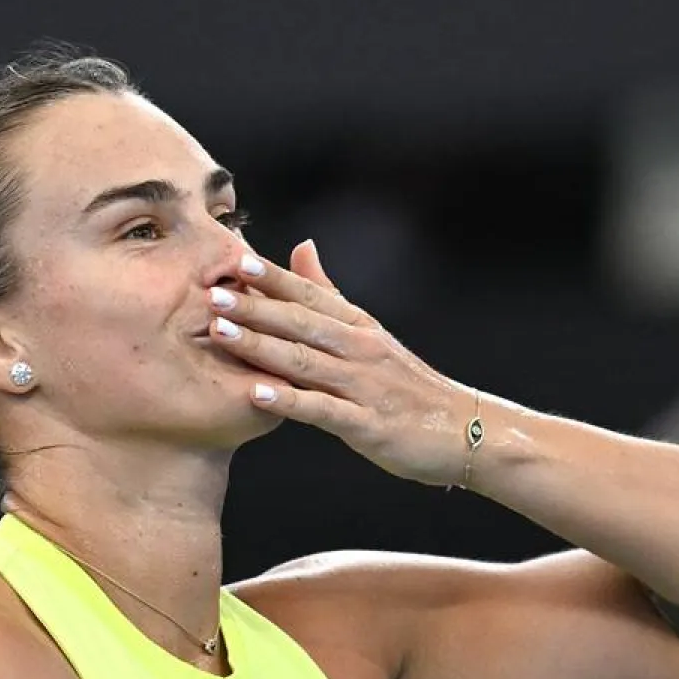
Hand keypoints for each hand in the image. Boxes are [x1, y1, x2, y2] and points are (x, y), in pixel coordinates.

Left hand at [210, 240, 472, 485]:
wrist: (466, 431)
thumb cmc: (408, 386)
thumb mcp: (370, 333)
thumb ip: (330, 294)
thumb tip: (301, 246)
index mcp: (358, 326)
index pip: (310, 295)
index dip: (272, 278)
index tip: (234, 259)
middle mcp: (360, 349)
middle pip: (301, 323)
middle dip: (254, 307)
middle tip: (212, 293)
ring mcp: (363, 386)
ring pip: (305, 361)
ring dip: (261, 346)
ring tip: (221, 333)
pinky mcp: (367, 424)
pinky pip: (321, 410)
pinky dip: (289, 401)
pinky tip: (256, 395)